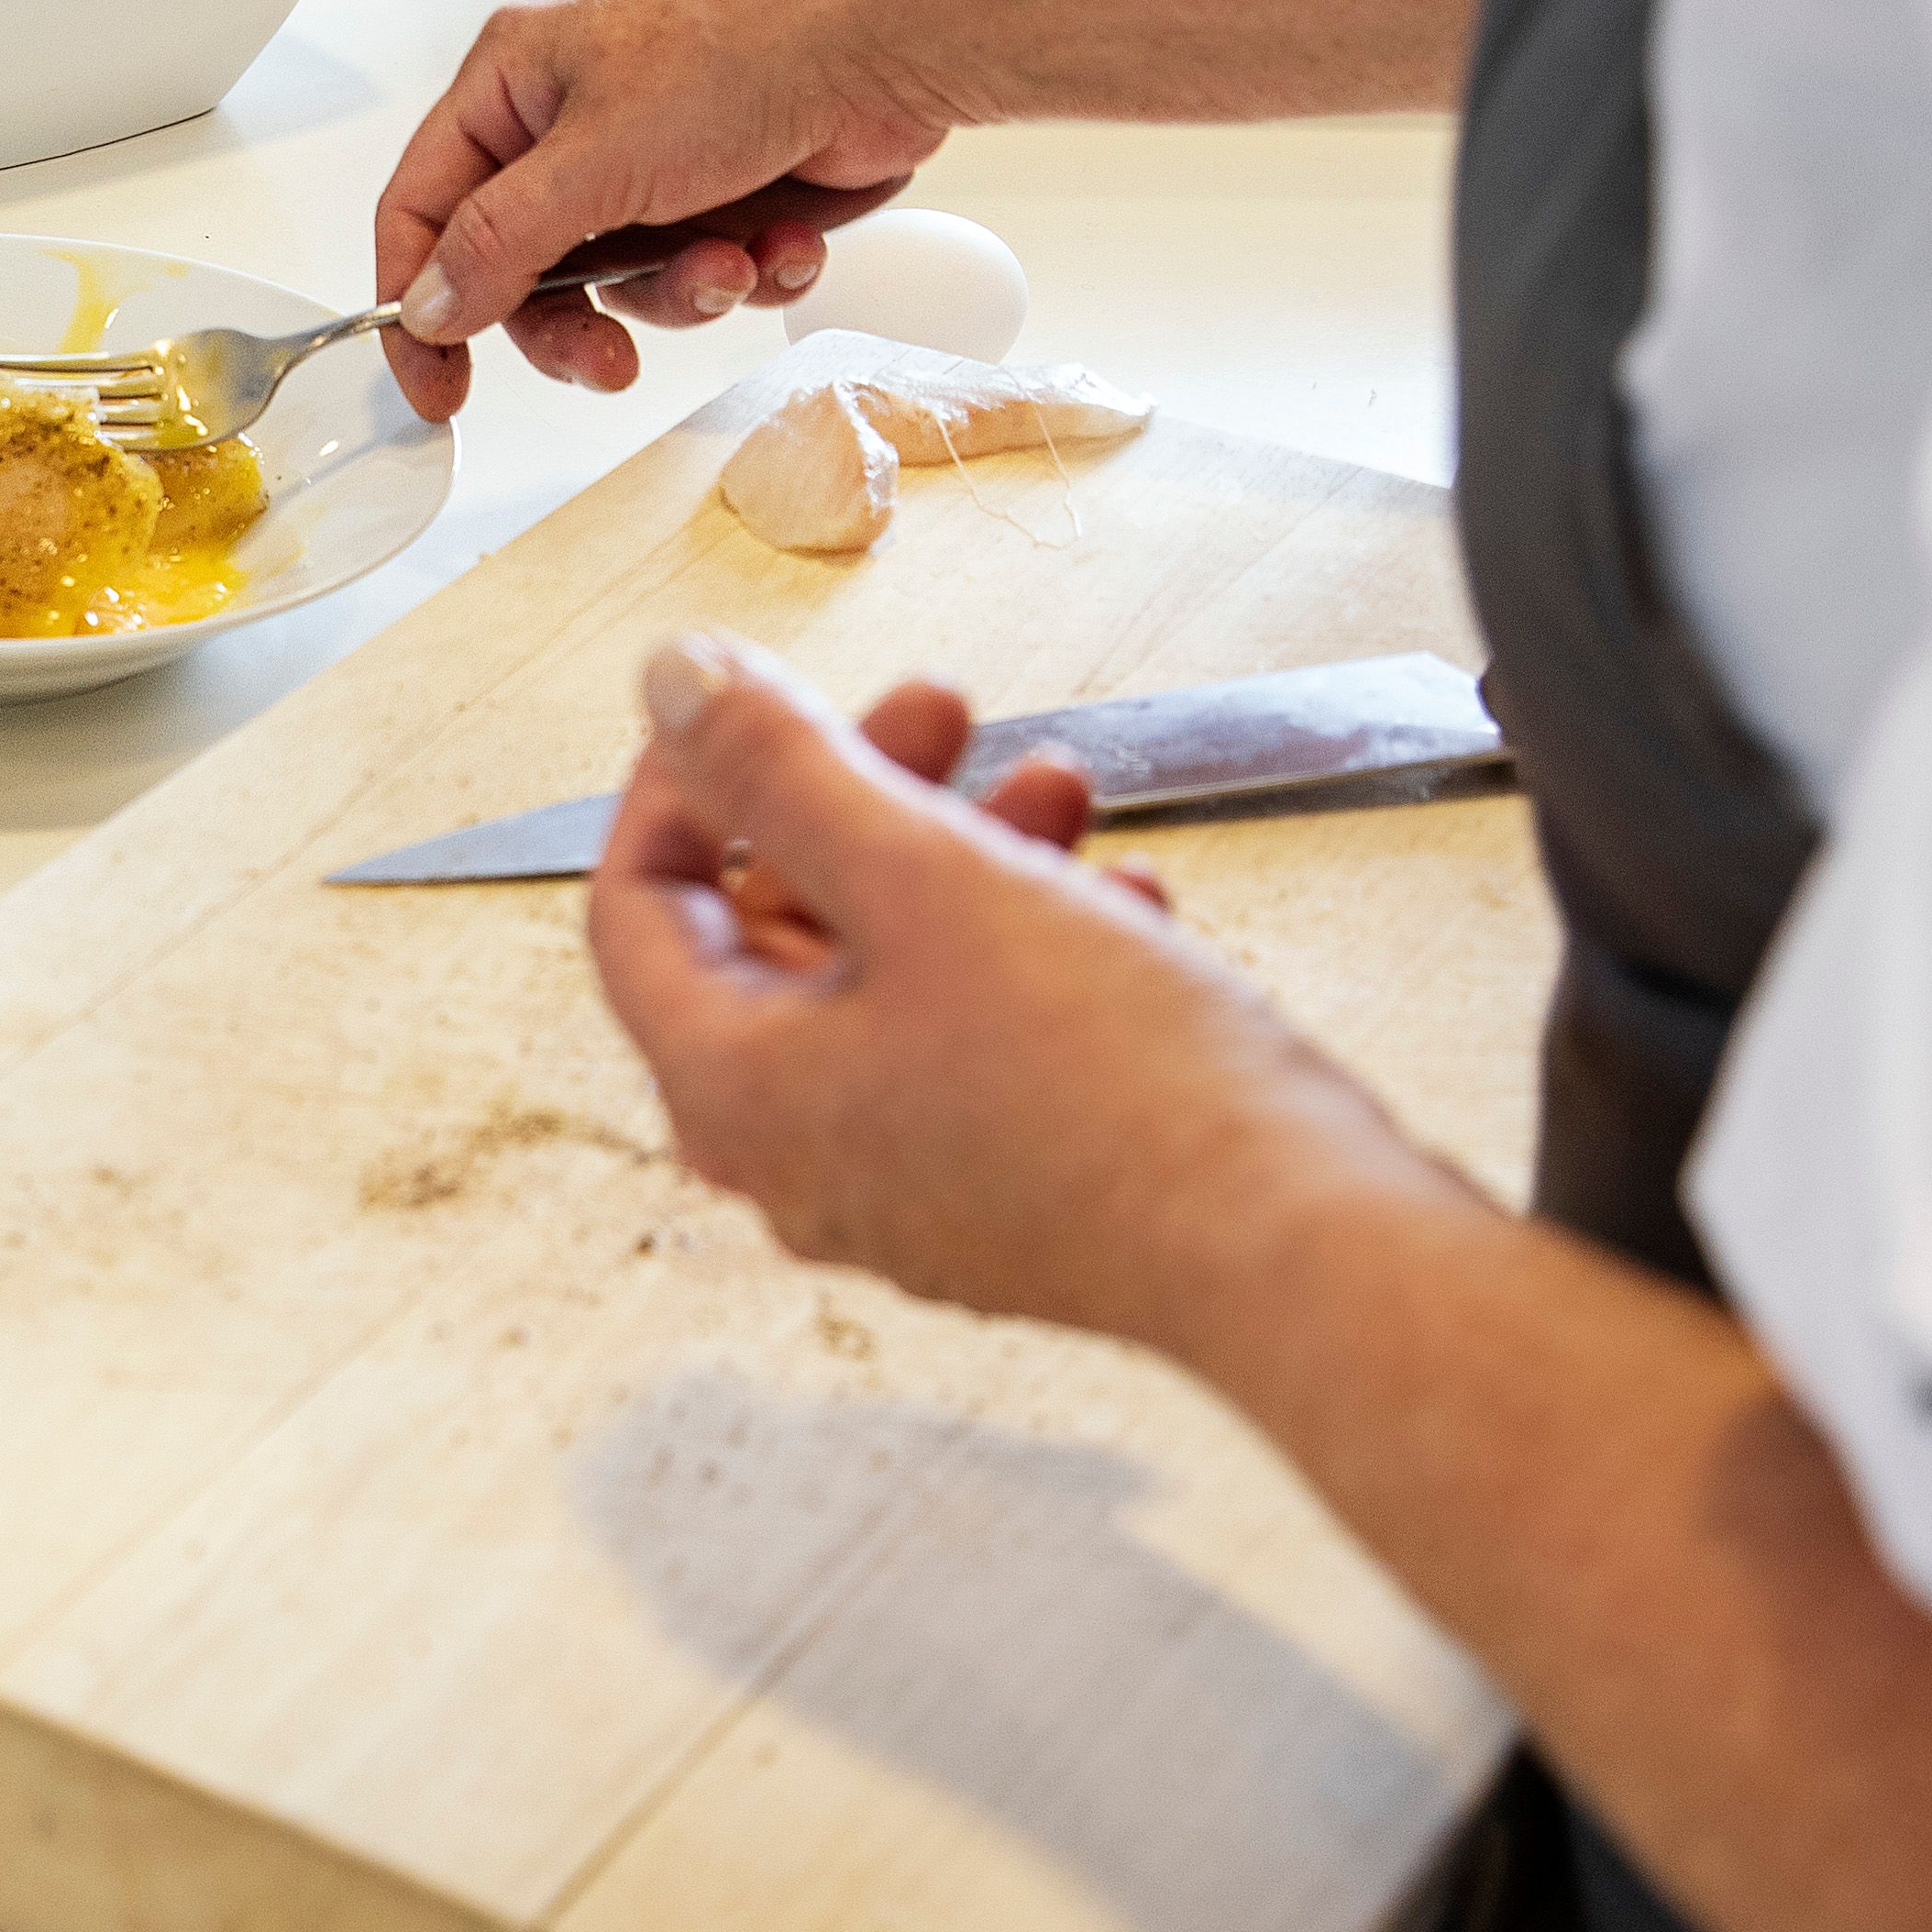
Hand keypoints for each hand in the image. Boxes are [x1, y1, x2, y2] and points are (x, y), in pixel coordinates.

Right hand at [370, 0, 945, 416]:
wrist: (889, 39)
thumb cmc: (740, 49)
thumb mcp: (592, 159)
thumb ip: (498, 244)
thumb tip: (426, 308)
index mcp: (511, 89)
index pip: (421, 212)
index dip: (419, 305)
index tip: (440, 388)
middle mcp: (570, 129)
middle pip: (521, 272)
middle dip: (575, 324)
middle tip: (607, 361)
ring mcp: (649, 165)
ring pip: (622, 288)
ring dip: (682, 293)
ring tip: (730, 261)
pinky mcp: (723, 197)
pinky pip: (704, 276)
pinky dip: (748, 273)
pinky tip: (785, 237)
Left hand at [588, 635, 1440, 1343]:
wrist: (1295, 1249)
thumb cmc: (1109, 1087)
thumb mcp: (926, 877)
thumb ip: (785, 770)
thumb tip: (674, 683)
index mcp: (736, 1088)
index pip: (636, 908)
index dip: (686, 782)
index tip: (754, 696)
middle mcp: (797, 1157)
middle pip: (774, 935)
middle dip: (859, 797)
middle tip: (940, 706)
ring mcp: (904, 1186)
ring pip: (894, 978)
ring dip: (963, 859)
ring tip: (1060, 781)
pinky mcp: (1009, 1197)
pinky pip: (980, 1043)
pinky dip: (1030, 950)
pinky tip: (1120, 900)